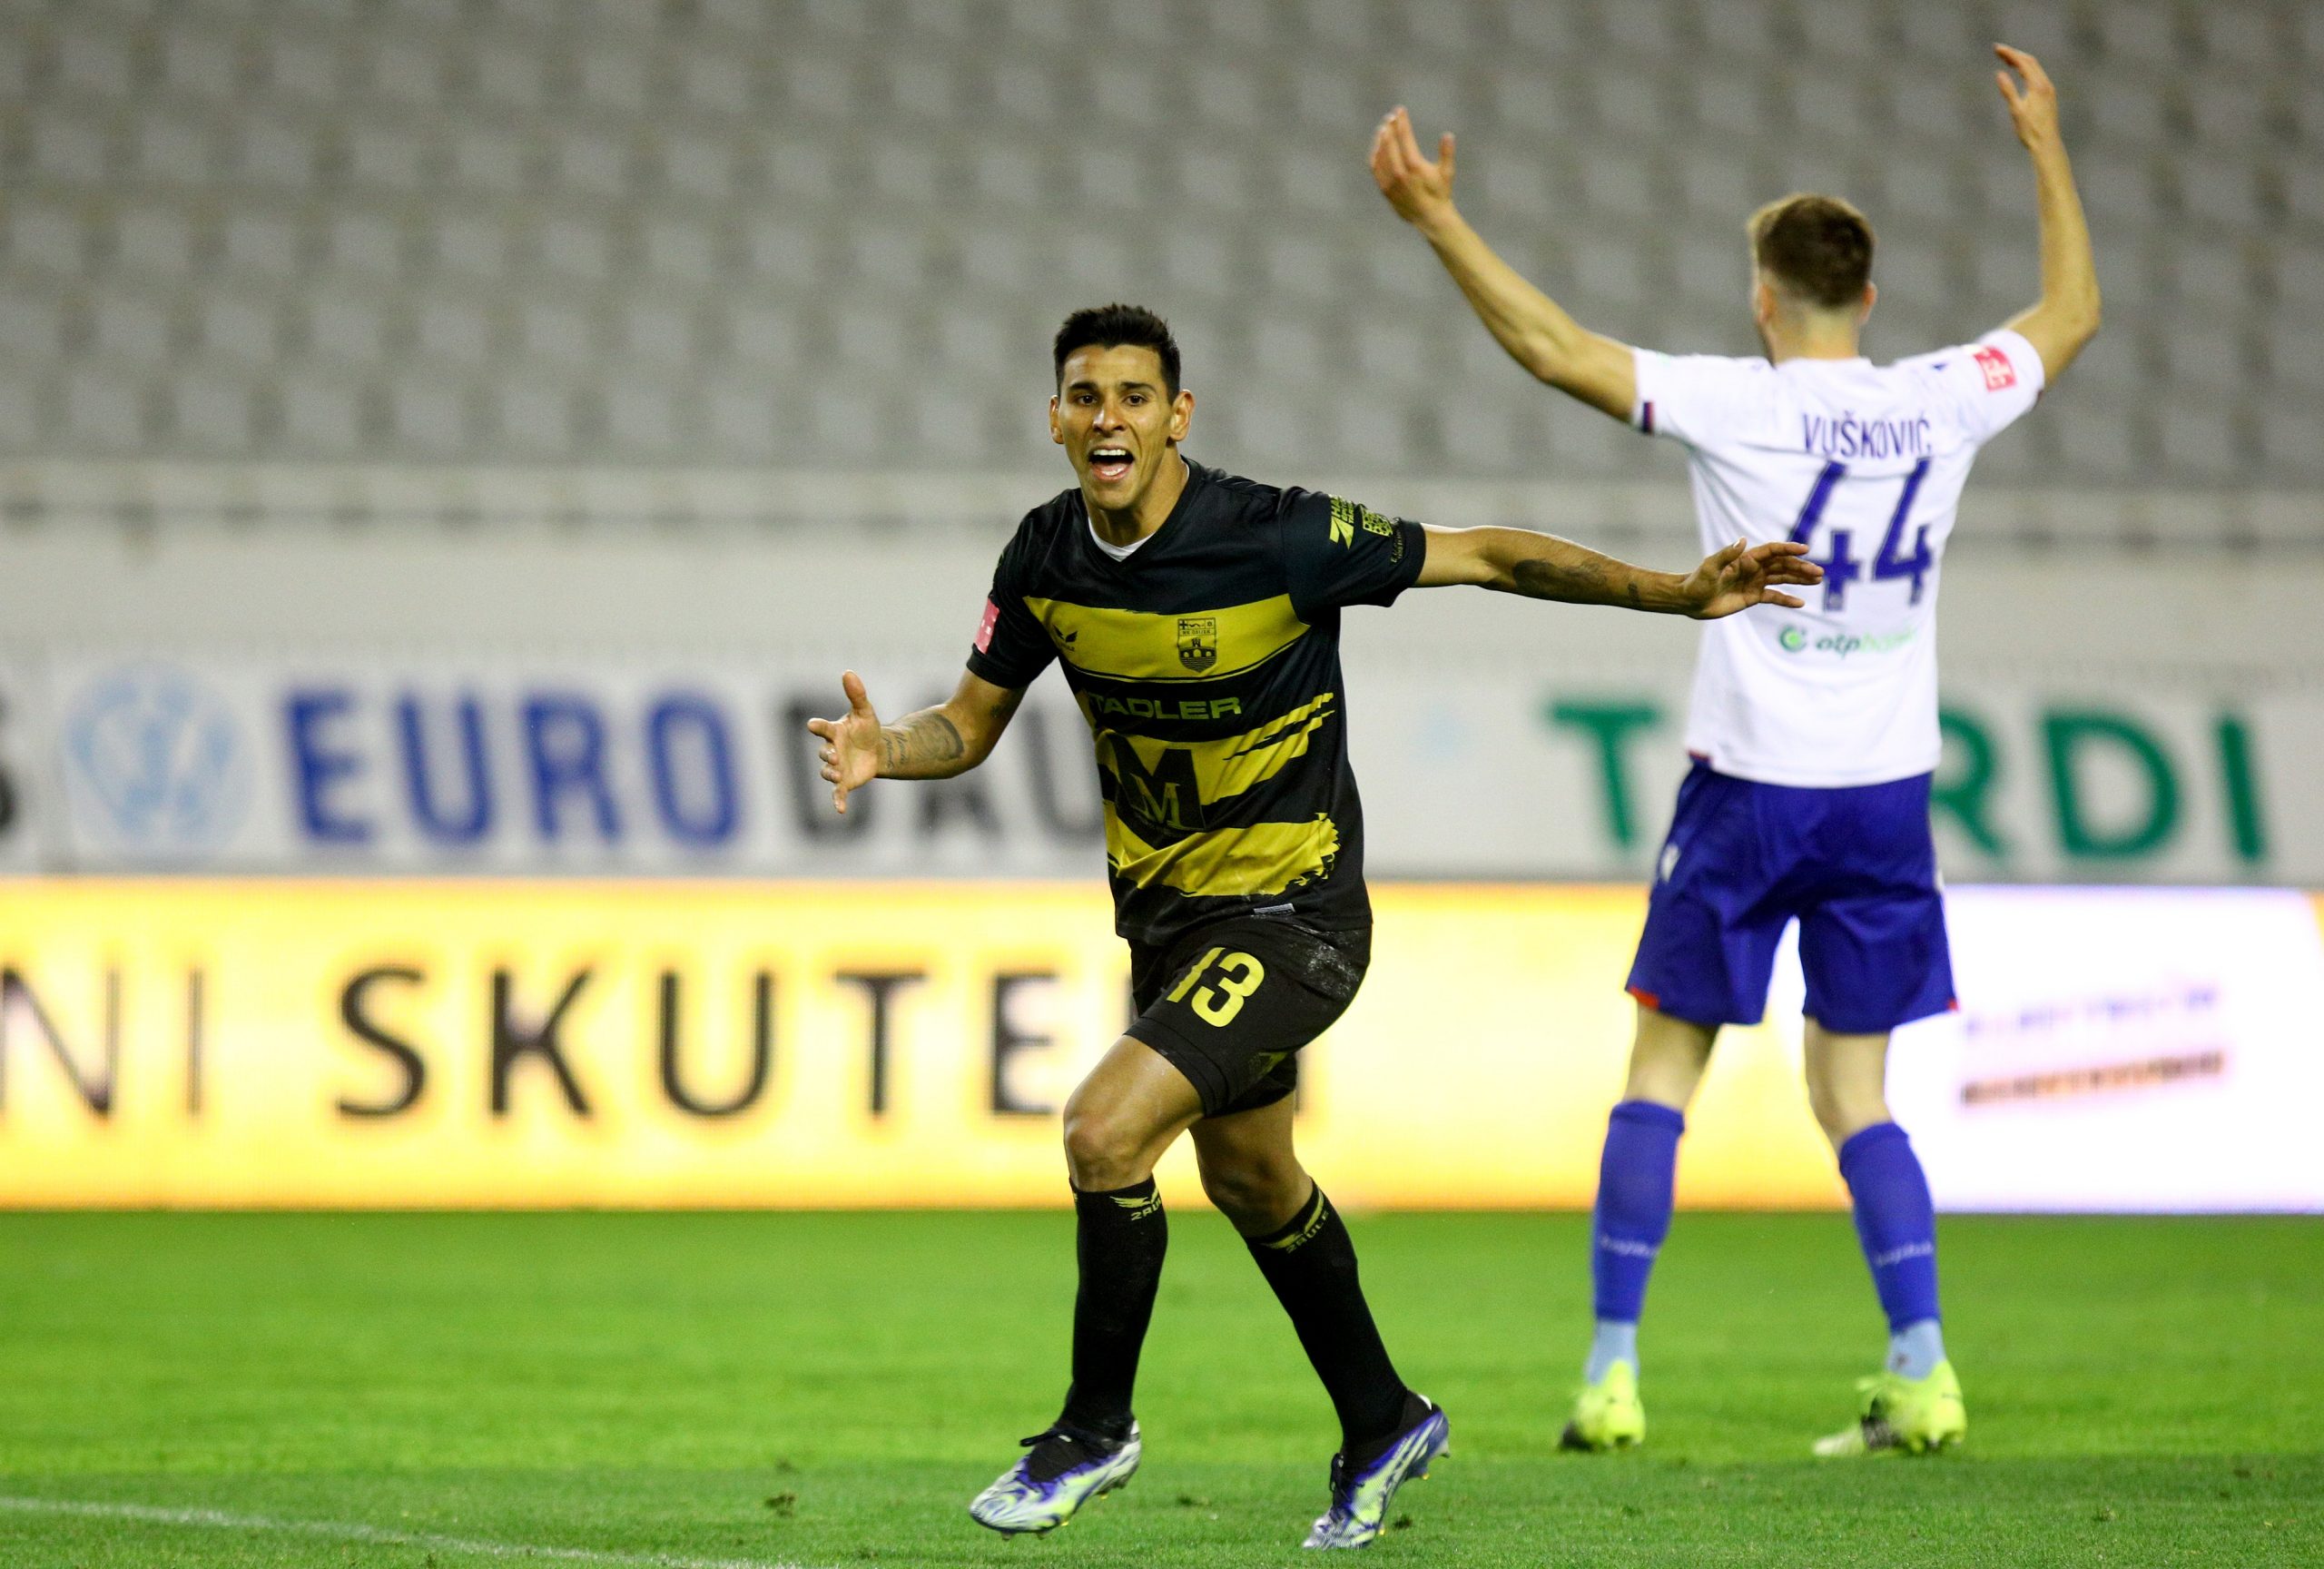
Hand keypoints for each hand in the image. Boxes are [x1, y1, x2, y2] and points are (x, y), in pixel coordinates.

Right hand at [805, 670, 881, 814]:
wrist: (878, 750)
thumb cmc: (867, 729)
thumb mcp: (865, 711)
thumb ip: (857, 694)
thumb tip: (848, 672)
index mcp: (833, 731)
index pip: (822, 728)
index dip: (818, 727)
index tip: (812, 725)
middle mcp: (831, 750)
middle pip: (824, 752)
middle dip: (827, 755)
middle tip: (834, 756)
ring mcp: (836, 767)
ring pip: (827, 772)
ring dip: (830, 774)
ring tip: (837, 774)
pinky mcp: (844, 782)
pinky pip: (837, 793)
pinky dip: (837, 802)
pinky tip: (841, 810)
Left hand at [1369, 106, 1457, 231]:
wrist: (1429, 218)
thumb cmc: (1440, 193)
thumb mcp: (1447, 173)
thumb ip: (1446, 153)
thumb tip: (1448, 135)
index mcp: (1415, 166)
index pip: (1405, 137)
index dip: (1402, 121)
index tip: (1400, 110)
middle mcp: (1400, 173)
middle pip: (1390, 143)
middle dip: (1390, 127)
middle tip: (1390, 117)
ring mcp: (1390, 181)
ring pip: (1380, 154)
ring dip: (1381, 139)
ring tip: (1383, 129)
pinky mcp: (1384, 189)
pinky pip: (1375, 168)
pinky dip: (1375, 155)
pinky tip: (1377, 147)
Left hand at [1683, 539, 1822, 619]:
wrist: (1691, 600)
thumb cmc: (1698, 581)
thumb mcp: (1711, 567)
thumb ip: (1727, 554)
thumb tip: (1743, 540)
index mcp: (1746, 558)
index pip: (1772, 551)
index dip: (1788, 549)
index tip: (1805, 550)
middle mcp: (1753, 568)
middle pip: (1782, 565)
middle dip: (1801, 568)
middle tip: (1819, 573)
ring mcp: (1755, 582)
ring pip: (1782, 579)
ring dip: (1799, 579)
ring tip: (1817, 580)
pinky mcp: (1753, 597)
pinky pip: (1774, 597)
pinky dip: (1787, 599)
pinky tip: (1800, 603)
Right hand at [1994, 43, 2060, 149]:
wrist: (2046, 143)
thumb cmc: (2030, 130)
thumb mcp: (2016, 111)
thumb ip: (2008, 91)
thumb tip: (1999, 73)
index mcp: (2037, 86)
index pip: (2023, 62)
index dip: (2009, 53)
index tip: (1996, 49)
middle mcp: (2045, 84)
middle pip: (2030, 61)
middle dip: (2014, 54)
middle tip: (1999, 51)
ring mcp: (2049, 89)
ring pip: (2035, 68)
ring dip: (2021, 61)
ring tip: (2007, 59)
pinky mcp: (2049, 95)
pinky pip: (2038, 75)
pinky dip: (2027, 69)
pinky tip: (2021, 73)